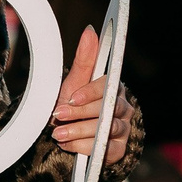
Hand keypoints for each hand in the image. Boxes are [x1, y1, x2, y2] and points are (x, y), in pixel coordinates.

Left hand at [49, 25, 134, 163]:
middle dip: (80, 113)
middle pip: (108, 109)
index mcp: (113, 88)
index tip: (72, 96)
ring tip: (58, 133)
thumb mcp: (73, 84)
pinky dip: (83, 147)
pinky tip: (68, 144)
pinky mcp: (118, 150)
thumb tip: (90, 31)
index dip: (90, 92)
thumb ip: (84, 60)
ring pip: (106, 129)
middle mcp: (122, 108)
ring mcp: (123, 129)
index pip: (108, 87)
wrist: (65, 137)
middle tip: (58, 115)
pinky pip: (105, 149)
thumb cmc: (72, 107)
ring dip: (79, 130)